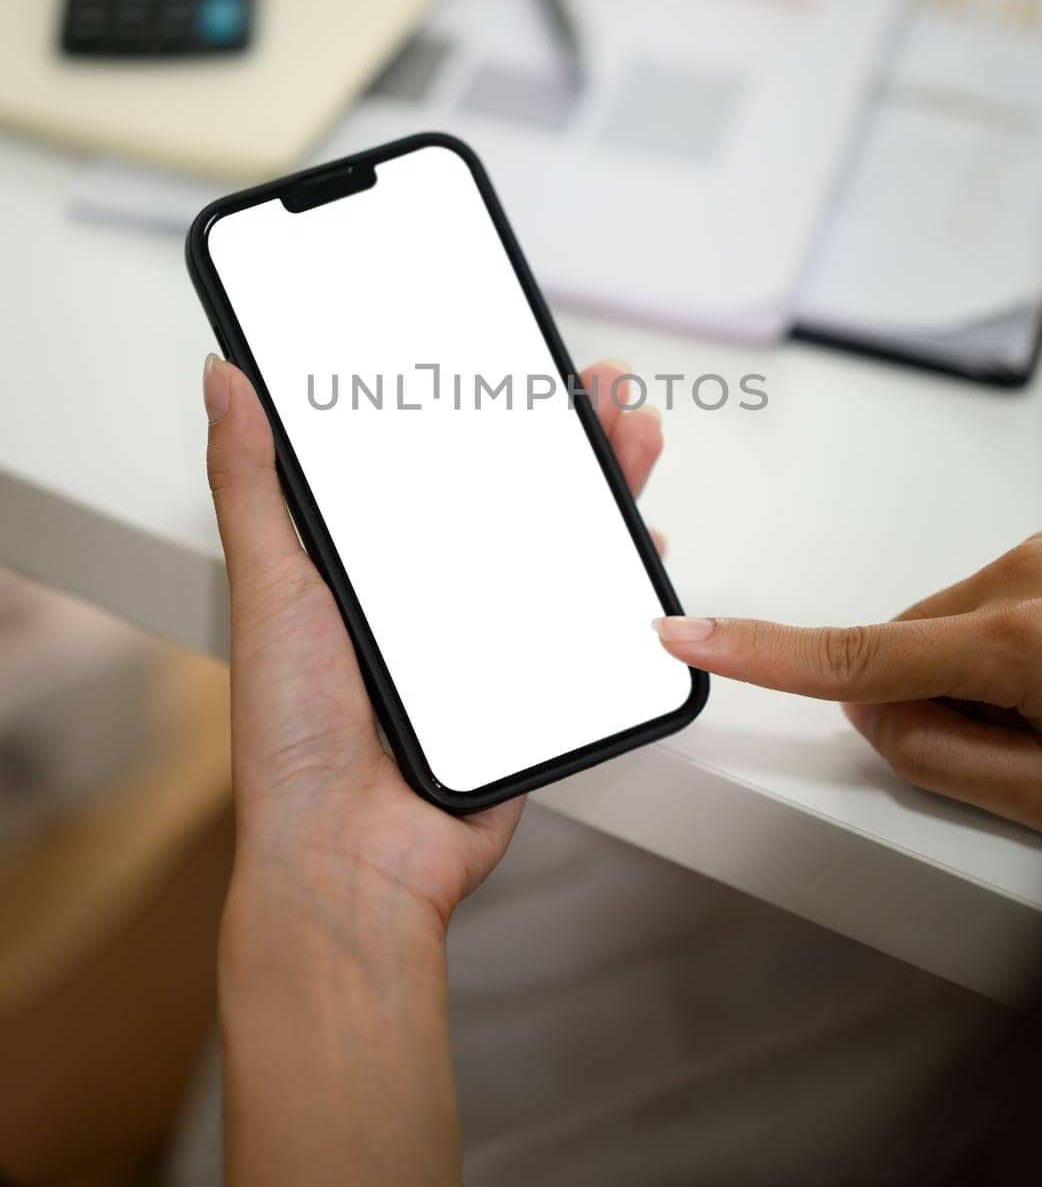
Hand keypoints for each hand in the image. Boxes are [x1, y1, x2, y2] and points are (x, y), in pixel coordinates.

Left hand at [205, 354, 664, 940]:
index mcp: (369, 561)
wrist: (355, 859)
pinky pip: (586, 620)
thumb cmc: (294, 737)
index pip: (431, 459)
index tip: (505, 359)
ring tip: (629, 437)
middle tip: (595, 387)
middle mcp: (431, 590)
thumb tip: (225, 383)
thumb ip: (251, 484)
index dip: (474, 403)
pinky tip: (641, 544)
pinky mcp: (531, 680)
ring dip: (603, 486)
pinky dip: (620, 579)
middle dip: (561, 433)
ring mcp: (486, 634)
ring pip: (558, 542)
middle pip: (509, 490)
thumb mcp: (271, 588)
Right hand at [656, 530, 1041, 833]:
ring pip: (950, 625)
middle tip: (1020, 742)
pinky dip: (1013, 644)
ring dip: (981, 671)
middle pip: (905, 646)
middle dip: (935, 697)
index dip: (757, 653)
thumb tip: (871, 714)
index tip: (687, 636)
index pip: (853, 655)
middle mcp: (1030, 576)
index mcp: (1023, 640)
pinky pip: (994, 602)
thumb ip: (940, 762)